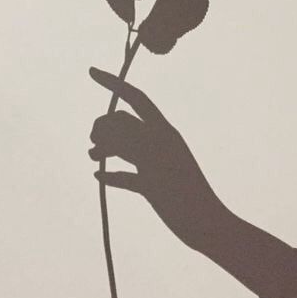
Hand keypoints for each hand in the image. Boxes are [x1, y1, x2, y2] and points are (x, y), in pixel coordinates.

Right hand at [89, 67, 229, 251]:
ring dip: (105, 148)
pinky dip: (112, 173)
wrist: (206, 226)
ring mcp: (154, 163)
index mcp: (162, 130)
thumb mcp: (154, 161)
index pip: (134, 98)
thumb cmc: (183, 193)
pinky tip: (99, 177)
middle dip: (103, 126)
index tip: (90, 72)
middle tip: (92, 141)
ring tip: (91, 157)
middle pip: (123, 123)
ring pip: (123, 146)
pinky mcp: (152, 184)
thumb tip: (104, 130)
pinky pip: (127, 173)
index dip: (113, 83)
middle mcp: (157, 141)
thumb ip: (129, 142)